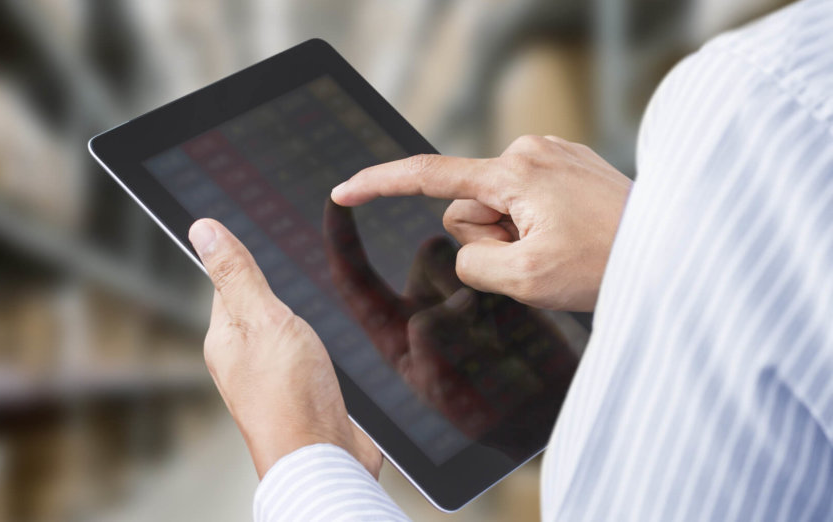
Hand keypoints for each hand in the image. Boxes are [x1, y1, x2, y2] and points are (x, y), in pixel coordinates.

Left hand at [188, 218, 381, 478]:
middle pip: (258, 308)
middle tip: (300, 266)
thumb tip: (202, 229)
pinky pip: (308, 357)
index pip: (227, 283)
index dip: (245, 259)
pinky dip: (320, 344)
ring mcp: (274, 379)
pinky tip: (333, 342)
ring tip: (318, 304)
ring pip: (286, 333)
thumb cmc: (291, 396)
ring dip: (302, 318)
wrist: (324, 460)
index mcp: (224, 338)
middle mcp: (243, 360)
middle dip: (279, 288)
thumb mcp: (263, 318)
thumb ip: (238, 274)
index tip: (263, 238)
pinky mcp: (304, 395)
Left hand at [324, 202, 576, 456]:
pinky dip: (509, 286)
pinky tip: (517, 325)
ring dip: (485, 284)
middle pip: (431, 255)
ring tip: (503, 334)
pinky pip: (500, 263)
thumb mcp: (444, 389)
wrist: (539, 407)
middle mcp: (424, 301)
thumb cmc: (484, 410)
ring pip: (470, 256)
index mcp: (393, 328)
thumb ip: (431, 345)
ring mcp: (462, 291)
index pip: (355, 278)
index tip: (335, 198)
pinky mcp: (499, 284)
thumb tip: (446, 305)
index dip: (341, 238)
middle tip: (482, 332)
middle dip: (457, 277)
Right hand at [331, 135, 631, 310]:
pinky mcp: (569, 167)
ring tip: (563, 249)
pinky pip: (528, 203)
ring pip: (500, 209)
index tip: (344, 190)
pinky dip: (538, 226)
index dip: (379, 185)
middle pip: (470, 208)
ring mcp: (552, 156)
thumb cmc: (607, 263)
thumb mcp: (523, 279)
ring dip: (518, 236)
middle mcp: (529, 151)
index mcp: (512, 172)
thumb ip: (472, 263)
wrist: (674, 250)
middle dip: (490, 239)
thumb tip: (471, 247)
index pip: (427, 176)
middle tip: (538, 259)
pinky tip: (574, 237)